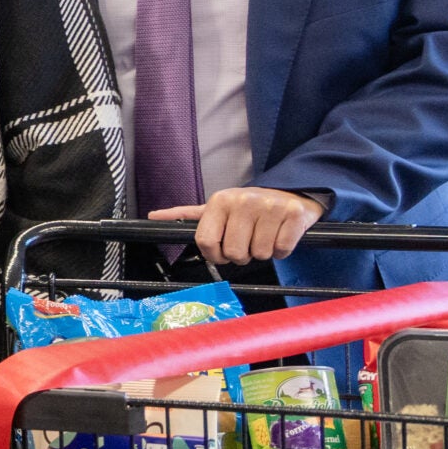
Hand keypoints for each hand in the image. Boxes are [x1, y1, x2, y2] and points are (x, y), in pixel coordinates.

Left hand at [151, 187, 326, 265]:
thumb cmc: (250, 206)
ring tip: (265, 235)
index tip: (221, 253)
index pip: (205, 242)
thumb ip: (187, 214)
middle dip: (242, 256)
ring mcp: (269, 207)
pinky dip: (282, 250)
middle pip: (234, 253)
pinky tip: (280, 235)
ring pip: (260, 254)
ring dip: (263, 252)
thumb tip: (154, 216)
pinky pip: (282, 250)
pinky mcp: (293, 215)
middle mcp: (242, 201)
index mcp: (219, 201)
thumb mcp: (217, 207)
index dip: (214, 256)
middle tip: (249, 242)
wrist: (292, 193)